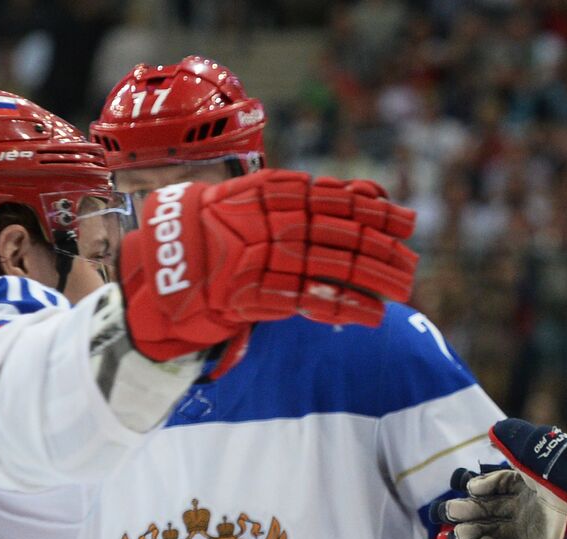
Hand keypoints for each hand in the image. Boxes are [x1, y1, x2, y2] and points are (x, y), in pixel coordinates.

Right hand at [120, 170, 417, 363]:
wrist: (155, 274)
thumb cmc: (209, 237)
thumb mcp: (251, 205)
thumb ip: (302, 199)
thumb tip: (364, 194)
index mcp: (265, 193)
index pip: (331, 198)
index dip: (372, 211)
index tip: (406, 221)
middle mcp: (264, 221)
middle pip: (337, 233)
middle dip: (380, 248)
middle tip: (412, 261)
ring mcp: (256, 258)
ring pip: (329, 266)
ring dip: (371, 279)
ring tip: (403, 289)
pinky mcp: (250, 295)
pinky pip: (307, 301)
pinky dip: (343, 308)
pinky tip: (372, 316)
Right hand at [435, 419, 566, 538]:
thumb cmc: (566, 481)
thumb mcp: (540, 454)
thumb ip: (515, 440)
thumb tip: (493, 430)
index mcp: (527, 483)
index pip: (496, 485)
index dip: (480, 487)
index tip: (468, 489)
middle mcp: (527, 506)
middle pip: (489, 510)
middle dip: (468, 512)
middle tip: (450, 514)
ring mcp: (530, 530)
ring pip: (493, 534)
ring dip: (474, 535)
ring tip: (459, 537)